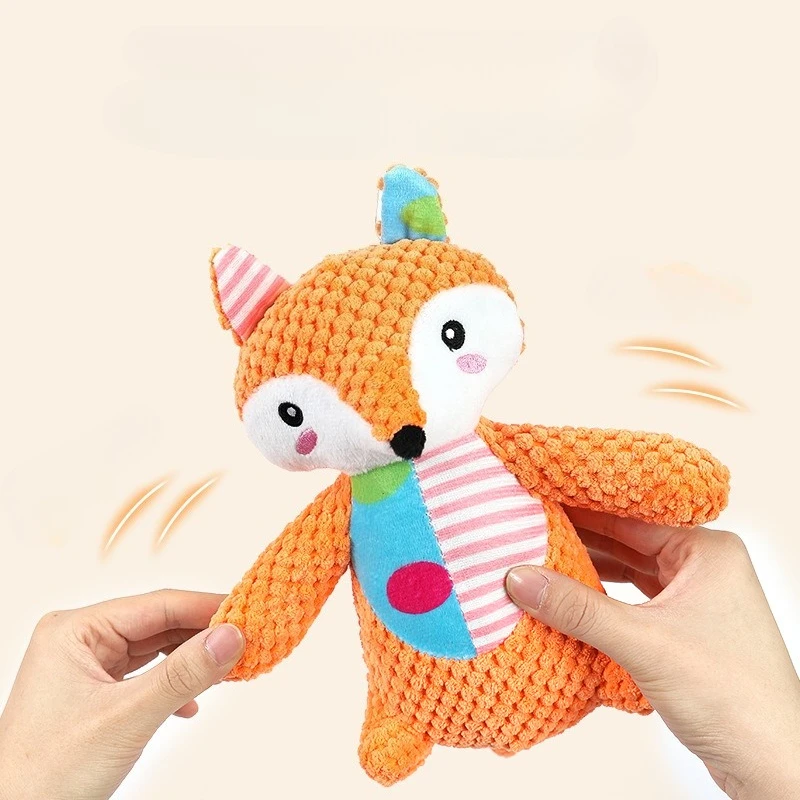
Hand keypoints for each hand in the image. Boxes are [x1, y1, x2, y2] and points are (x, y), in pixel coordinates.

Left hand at [0, 590, 243, 799]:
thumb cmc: (48, 775)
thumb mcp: (126, 718)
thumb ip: (183, 674)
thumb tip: (233, 636)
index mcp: (75, 631)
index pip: (156, 606)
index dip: (206, 607)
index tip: (250, 610)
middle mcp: (80, 641)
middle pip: (158, 625)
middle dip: (202, 636)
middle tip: (249, 640)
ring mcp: (87, 667)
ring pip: (156, 650)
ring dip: (191, 662)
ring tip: (230, 667)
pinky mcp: (96, 694)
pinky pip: (146, 676)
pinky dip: (174, 686)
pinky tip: (192, 703)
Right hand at [506, 511, 799, 799]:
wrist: (771, 765)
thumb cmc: (731, 696)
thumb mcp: (643, 642)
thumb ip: (577, 608)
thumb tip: (518, 578)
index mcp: (707, 551)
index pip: (630, 518)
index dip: (581, 510)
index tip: (537, 502)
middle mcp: (704, 568)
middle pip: (628, 542)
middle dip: (579, 540)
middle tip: (527, 531)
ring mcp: (696, 599)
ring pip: (629, 572)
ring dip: (588, 571)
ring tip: (539, 561)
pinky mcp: (685, 630)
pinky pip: (634, 601)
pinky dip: (603, 600)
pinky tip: (570, 598)